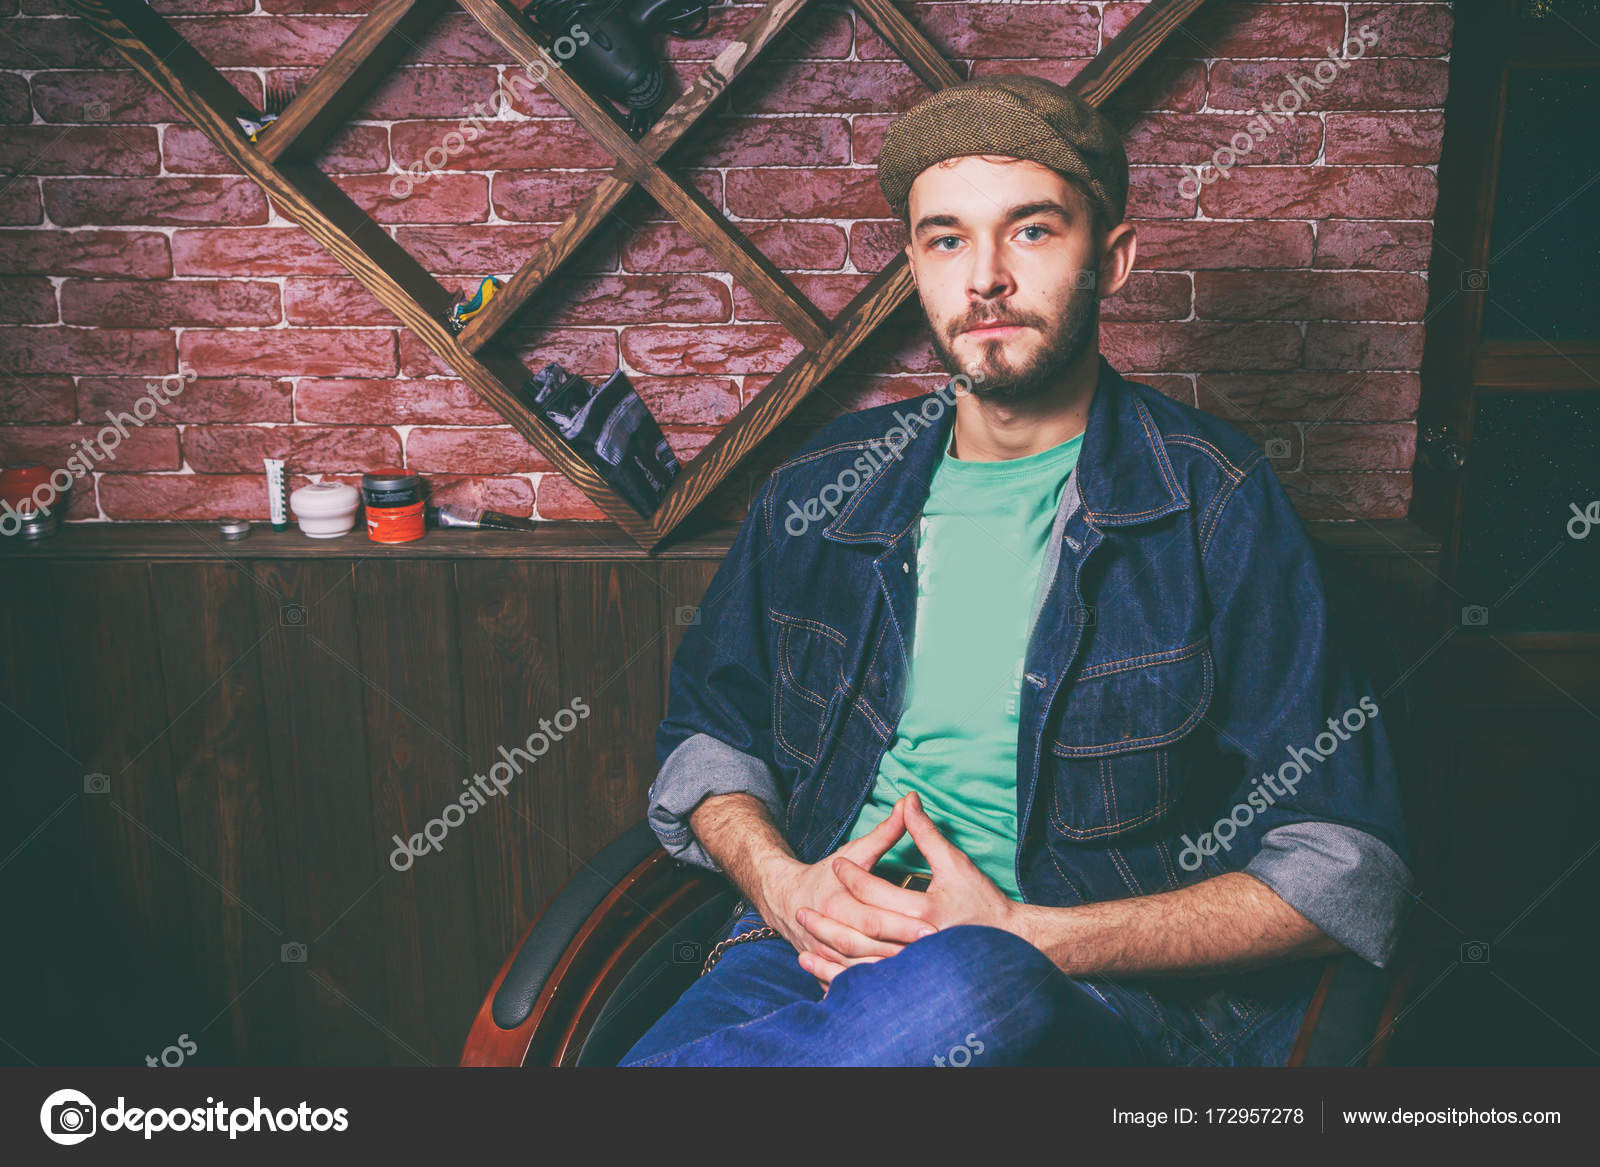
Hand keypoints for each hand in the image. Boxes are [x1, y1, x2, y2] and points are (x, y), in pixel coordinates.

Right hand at [753, 796, 936, 991]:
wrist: (785, 898)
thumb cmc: (828, 872)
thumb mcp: (857, 850)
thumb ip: (886, 832)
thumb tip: (911, 801)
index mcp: (837, 899)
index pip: (874, 916)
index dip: (904, 924)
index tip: (934, 928)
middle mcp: (828, 927)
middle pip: (869, 946)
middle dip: (902, 951)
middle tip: (935, 952)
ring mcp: (825, 951)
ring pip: (860, 969)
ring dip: (888, 973)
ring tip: (922, 975)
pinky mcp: (827, 967)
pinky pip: (849, 983)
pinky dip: (869, 988)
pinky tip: (895, 991)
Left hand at [805, 791, 1020, 978]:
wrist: (1012, 945)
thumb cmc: (982, 903)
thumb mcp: (955, 864)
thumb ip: (925, 834)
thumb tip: (906, 798)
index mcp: (926, 911)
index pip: (875, 892)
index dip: (852, 876)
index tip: (835, 866)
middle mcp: (918, 944)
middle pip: (861, 933)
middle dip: (827, 924)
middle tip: (801, 911)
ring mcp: (917, 971)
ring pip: (862, 968)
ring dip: (830, 961)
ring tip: (802, 950)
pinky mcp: (917, 988)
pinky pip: (875, 990)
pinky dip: (849, 988)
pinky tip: (828, 982)